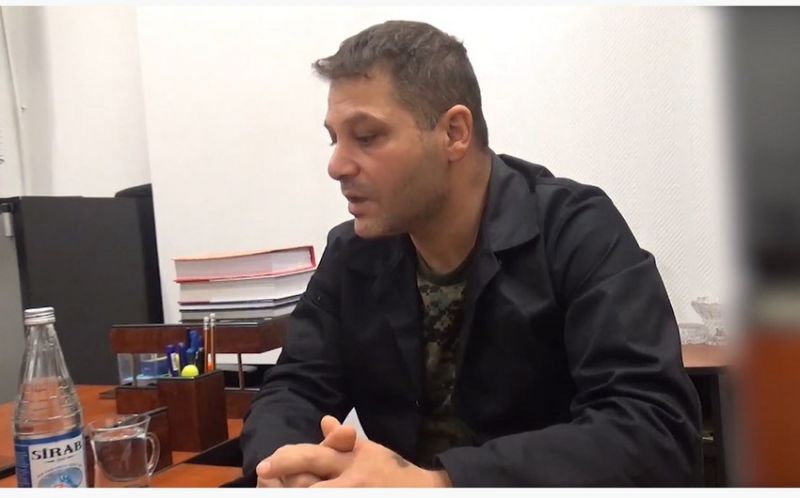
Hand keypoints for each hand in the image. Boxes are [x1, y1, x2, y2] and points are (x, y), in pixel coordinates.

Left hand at [257, 419, 450, 486]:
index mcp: (351, 457)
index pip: (313, 455)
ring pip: (317, 494)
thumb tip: (324, 421)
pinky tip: (304, 496)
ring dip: (299, 493)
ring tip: (280, 491)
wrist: (424, 489)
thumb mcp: (368, 450)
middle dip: (285, 480)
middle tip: (265, 479)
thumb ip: (342, 440)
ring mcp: (356, 494)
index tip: (267, 465)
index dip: (287, 460)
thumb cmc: (392, 471)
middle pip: (309, 482)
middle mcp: (352, 478)